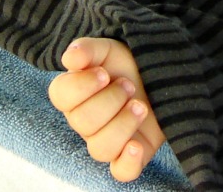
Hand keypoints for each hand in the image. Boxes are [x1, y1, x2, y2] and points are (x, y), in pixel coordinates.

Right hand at [48, 36, 166, 181]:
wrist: (162, 74)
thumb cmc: (129, 63)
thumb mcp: (109, 48)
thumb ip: (88, 49)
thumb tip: (70, 58)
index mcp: (75, 94)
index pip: (61, 96)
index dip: (82, 86)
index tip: (105, 73)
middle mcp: (86, 121)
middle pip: (83, 122)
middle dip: (110, 100)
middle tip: (129, 85)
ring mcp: (108, 140)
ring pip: (100, 149)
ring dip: (123, 124)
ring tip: (140, 106)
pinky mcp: (130, 155)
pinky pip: (121, 172)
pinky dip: (128, 162)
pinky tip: (136, 146)